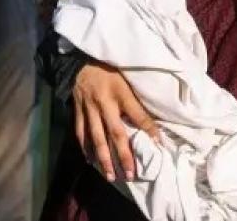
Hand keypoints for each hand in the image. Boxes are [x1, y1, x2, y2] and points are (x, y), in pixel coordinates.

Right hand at [72, 61, 158, 181]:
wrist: (80, 60)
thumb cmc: (108, 69)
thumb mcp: (126, 78)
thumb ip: (135, 97)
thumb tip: (150, 119)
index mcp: (119, 92)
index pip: (137, 114)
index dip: (148, 129)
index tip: (158, 144)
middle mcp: (104, 103)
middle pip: (115, 133)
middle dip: (123, 155)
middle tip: (130, 174)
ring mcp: (89, 108)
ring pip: (96, 138)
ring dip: (104, 158)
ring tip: (110, 175)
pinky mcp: (77, 111)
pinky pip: (81, 132)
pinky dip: (85, 148)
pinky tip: (91, 160)